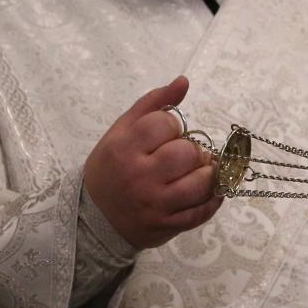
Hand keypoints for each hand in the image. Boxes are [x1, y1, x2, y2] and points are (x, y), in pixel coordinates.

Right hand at [83, 77, 220, 250]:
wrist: (93, 219)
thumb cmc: (110, 168)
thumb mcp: (120, 132)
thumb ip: (152, 104)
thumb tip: (183, 81)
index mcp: (125, 148)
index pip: (167, 124)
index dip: (172, 127)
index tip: (165, 136)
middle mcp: (140, 176)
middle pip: (188, 153)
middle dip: (191, 150)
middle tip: (183, 156)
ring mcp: (156, 204)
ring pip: (201, 182)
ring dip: (207, 174)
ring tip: (197, 171)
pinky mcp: (168, 225)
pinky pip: (203, 211)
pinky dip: (213, 199)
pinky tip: (208, 190)